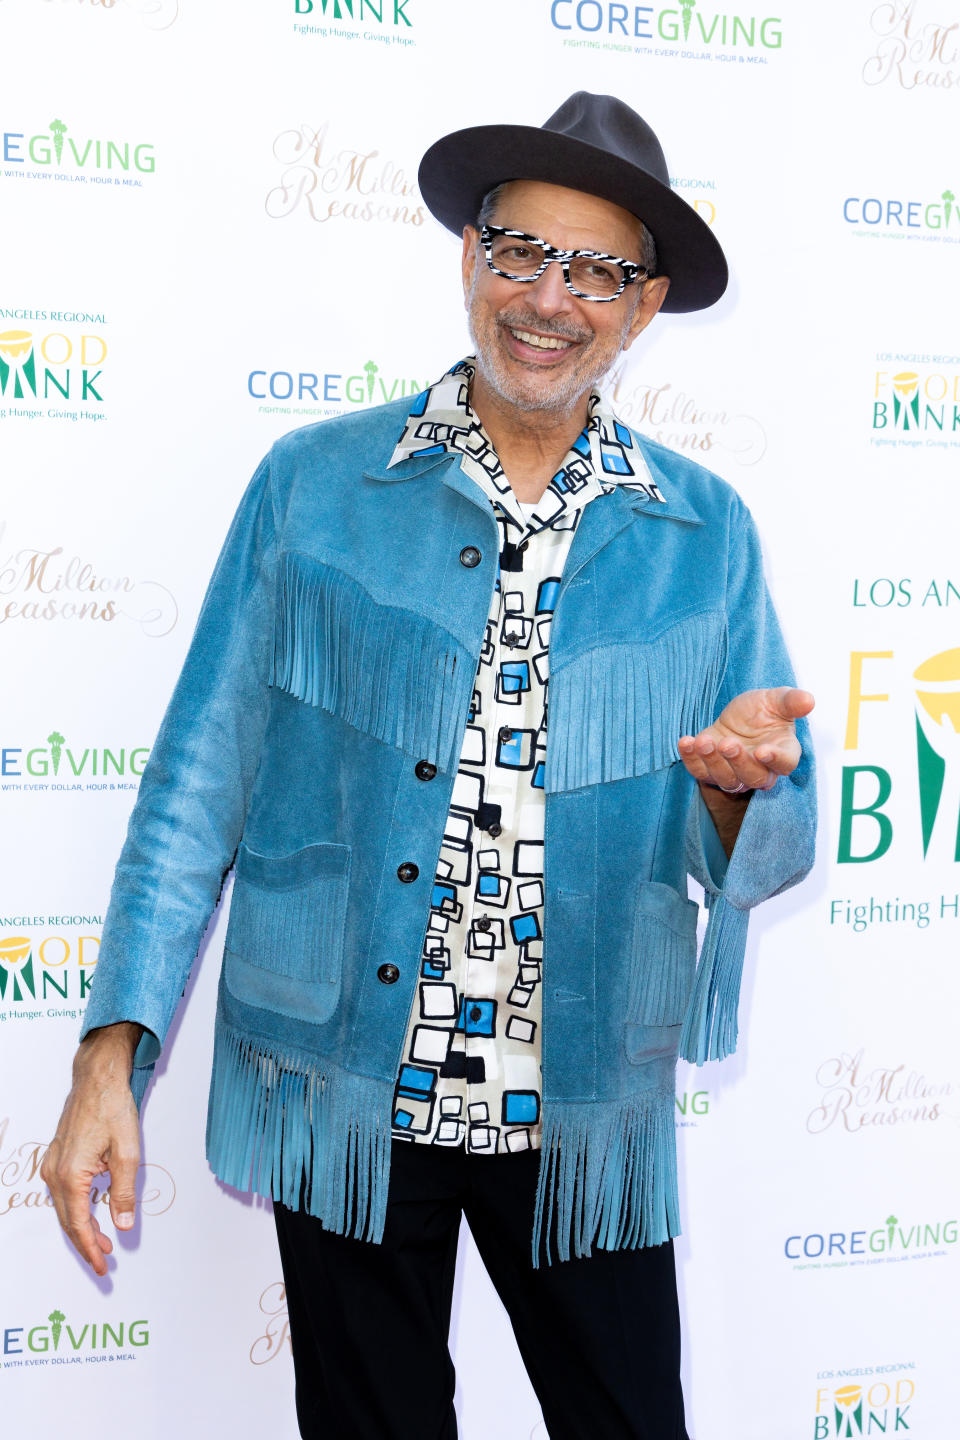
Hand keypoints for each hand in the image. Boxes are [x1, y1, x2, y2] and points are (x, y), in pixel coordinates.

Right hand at [40, 1023, 142, 1276]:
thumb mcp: (128, 1152)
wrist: (98, 1078)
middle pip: (68, 1221)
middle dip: (86, 1243)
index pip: (79, 1225)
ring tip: (102, 1240)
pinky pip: (62, 1193)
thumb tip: (121, 1225)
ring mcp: (52, 1164)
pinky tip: (90, 1212)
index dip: (91, 1249)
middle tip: (105, 1260)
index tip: (103, 1266)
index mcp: (71, 1176)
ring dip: (81, 1226)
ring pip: (64, 1208)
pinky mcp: (56, 1157)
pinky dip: (75, 1208)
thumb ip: (124, 1192)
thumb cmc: (113, 1109)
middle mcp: (55, 1173)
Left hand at [678, 686, 814, 792]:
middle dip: (739, 762)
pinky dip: (691, 759)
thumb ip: (792, 701)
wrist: (738, 715)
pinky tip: (686, 741)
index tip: (762, 751)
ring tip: (704, 741)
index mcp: (784, 752)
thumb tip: (809, 701)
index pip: (785, 764)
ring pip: (727, 780)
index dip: (775, 760)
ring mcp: (735, 772)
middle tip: (728, 744)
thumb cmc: (763, 710)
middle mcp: (761, 769)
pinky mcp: (710, 769)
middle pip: (754, 778)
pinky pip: (700, 772)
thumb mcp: (777, 699)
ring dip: (713, 762)